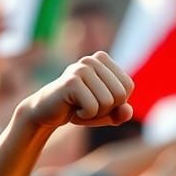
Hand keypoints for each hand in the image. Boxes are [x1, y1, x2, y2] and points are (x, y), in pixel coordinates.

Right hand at [19, 52, 133, 129]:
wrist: (48, 112)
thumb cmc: (80, 109)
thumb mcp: (106, 113)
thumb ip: (121, 113)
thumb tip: (128, 110)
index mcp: (103, 60)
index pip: (128, 86)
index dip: (117, 102)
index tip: (98, 100)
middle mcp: (92, 59)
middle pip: (120, 94)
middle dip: (107, 108)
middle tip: (89, 105)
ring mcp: (80, 68)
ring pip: (107, 102)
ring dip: (96, 113)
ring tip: (81, 106)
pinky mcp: (71, 82)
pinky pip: (93, 108)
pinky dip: (85, 116)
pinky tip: (73, 108)